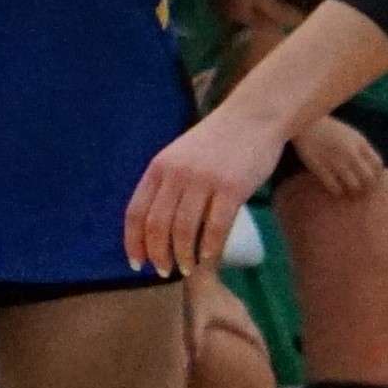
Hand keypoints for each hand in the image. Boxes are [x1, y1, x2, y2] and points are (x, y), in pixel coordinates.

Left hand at [125, 103, 286, 277]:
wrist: (255, 115)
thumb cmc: (218, 140)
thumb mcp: (181, 155)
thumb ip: (167, 182)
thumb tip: (156, 225)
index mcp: (159, 166)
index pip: (136, 212)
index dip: (133, 242)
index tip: (136, 263)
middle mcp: (177, 173)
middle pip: (158, 225)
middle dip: (157, 254)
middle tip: (163, 271)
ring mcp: (205, 180)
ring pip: (185, 230)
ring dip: (183, 257)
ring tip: (187, 269)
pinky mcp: (232, 188)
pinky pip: (216, 227)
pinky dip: (209, 248)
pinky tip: (207, 258)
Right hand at [290, 114, 381, 199]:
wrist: (305, 122)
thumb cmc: (331, 131)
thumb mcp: (351, 135)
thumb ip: (363, 150)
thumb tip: (375, 171)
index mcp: (360, 142)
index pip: (378, 165)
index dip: (376, 175)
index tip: (369, 178)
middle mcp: (350, 152)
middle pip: (368, 178)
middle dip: (366, 185)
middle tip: (359, 188)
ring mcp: (336, 160)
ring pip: (353, 186)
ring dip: (351, 190)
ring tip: (346, 189)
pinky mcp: (320, 168)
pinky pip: (335, 188)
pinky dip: (337, 191)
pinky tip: (334, 187)